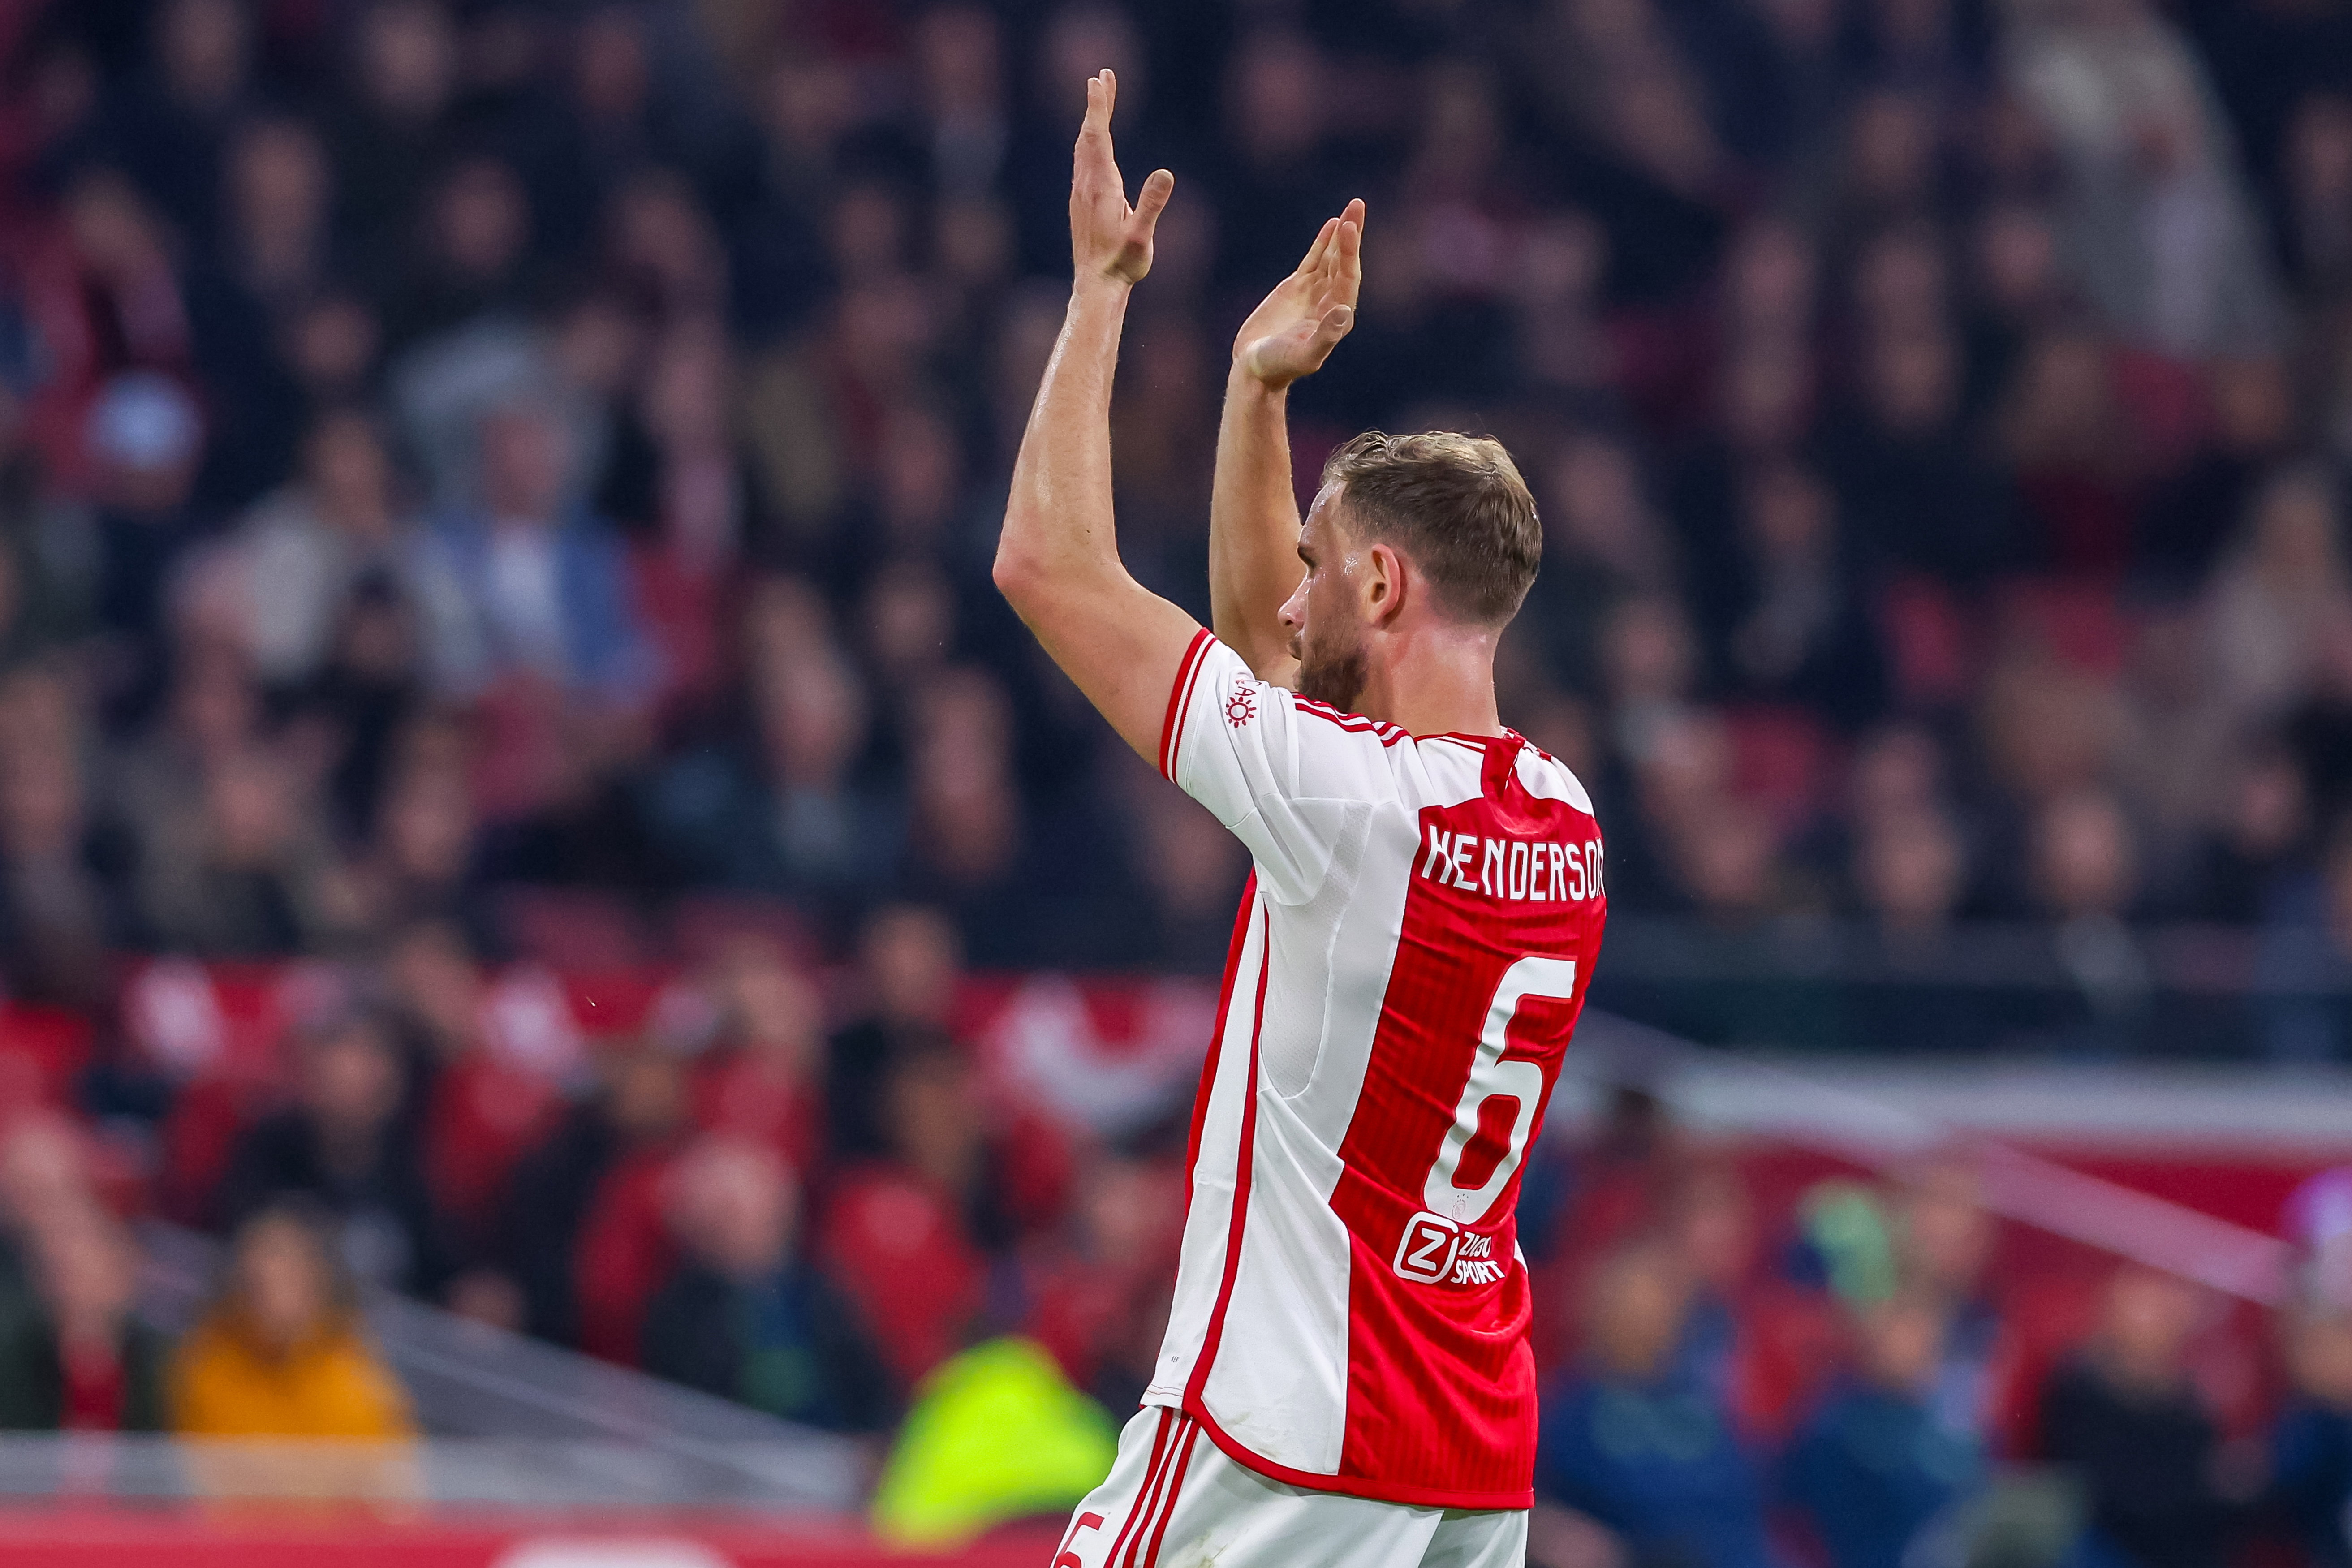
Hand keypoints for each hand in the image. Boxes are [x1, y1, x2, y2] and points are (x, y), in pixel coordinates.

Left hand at [1071, 69, 1173, 287]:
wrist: (1096, 286)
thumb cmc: (1122, 264)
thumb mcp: (1142, 236)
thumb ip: (1151, 204)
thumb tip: (1165, 174)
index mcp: (1102, 186)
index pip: (1099, 137)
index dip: (1099, 107)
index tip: (1098, 80)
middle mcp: (1087, 185)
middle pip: (1089, 134)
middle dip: (1097, 104)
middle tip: (1103, 76)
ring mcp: (1081, 193)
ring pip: (1083, 147)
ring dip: (1092, 121)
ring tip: (1099, 99)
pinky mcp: (1081, 203)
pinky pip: (1083, 161)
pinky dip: (1089, 141)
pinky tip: (1092, 142)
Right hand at [1236, 199, 1363, 388]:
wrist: (1255, 368)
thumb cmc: (1278, 366)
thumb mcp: (1303, 355)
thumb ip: (1325, 336)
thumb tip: (1345, 311)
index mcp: (1338, 317)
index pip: (1348, 278)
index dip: (1350, 252)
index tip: (1348, 227)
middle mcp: (1331, 302)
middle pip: (1346, 262)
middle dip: (1352, 234)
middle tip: (1357, 204)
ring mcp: (1315, 293)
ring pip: (1333, 258)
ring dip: (1342, 234)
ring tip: (1352, 207)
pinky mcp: (1297, 288)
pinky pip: (1314, 260)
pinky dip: (1324, 243)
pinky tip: (1332, 224)